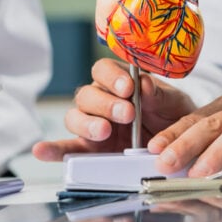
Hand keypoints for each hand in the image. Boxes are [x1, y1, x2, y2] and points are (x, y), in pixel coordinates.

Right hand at [32, 58, 195, 162]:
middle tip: (127, 114)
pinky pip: (66, 149)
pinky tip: (41, 150)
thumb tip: (144, 84)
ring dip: (87, 123)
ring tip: (104, 132)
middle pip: (87, 94)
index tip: (128, 88)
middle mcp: (100, 101)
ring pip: (75, 117)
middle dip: (105, 103)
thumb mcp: (173, 104)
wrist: (180, 148)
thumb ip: (160, 95)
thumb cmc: (174, 118)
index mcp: (119, 83)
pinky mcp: (88, 151)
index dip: (111, 77)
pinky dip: (52, 149)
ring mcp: (92, 126)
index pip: (103, 70)